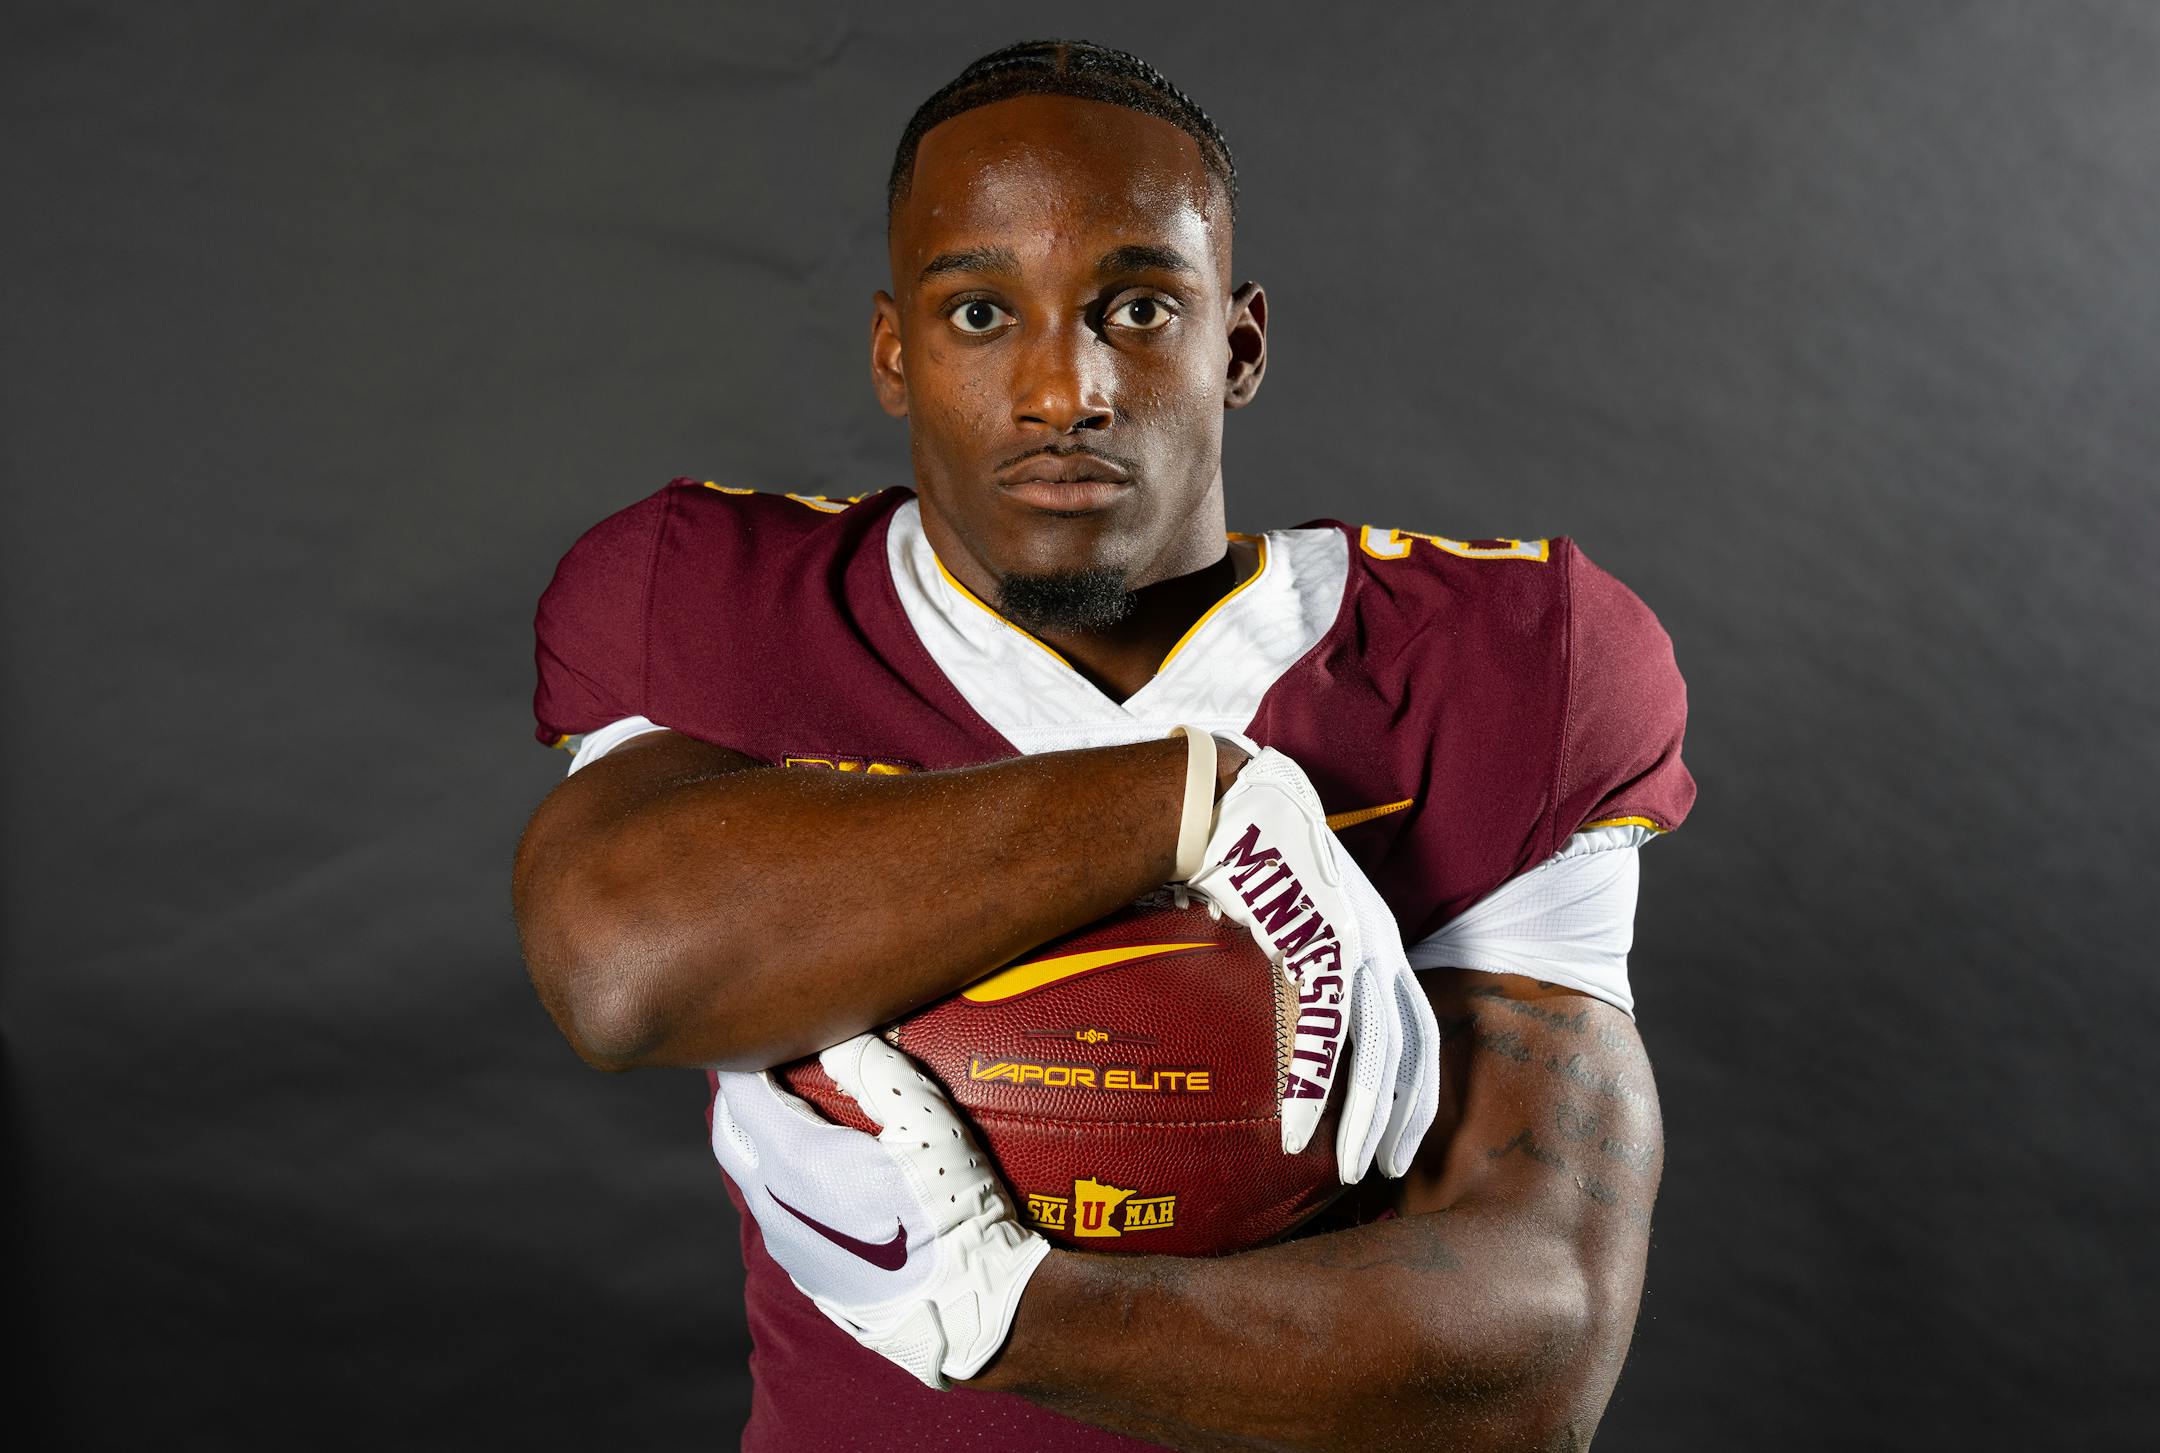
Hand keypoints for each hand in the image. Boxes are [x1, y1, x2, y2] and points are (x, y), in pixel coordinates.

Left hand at [709, 1035, 1048, 1388]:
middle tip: (772, 1065)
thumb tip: (837, 1033)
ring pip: (751, 1175)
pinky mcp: (801, 1270)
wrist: (963, 1303)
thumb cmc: (950, 1207)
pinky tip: (827, 1174)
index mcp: (793, 1159)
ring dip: (763, 1139)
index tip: (770, 1031)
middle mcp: (772, 1202)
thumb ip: (873, 1066)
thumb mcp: (926, 1119)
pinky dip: (785, 1180)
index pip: (739, 1090)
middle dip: (740, 1094)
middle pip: (727, 1132)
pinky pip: (775, 1211)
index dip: (748, 1054)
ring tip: (802, 1114)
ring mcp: (783, 1242)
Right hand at [1183, 741, 1440, 1182]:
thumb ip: (1296, 966)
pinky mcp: (1317, 943)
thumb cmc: (1248, 857)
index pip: (1416, 1026)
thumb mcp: (1289, 918)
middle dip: (1408, 1115)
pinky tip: (1300, 1131)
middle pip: (1412, 1046)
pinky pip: (1321, 1032)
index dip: (1416, 1084)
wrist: (1227, 802)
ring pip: (1375, 1049)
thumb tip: (1273, 1012)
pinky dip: (1311, 1088)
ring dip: (1367, 1117)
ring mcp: (1354, 942)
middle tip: (1394, 1172)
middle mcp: (1380, 943)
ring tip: (1355, 1168)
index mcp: (1379, 939)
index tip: (1405, 1134)